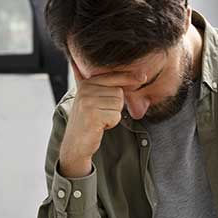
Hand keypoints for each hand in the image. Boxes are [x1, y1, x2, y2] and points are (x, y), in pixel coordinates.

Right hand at [58, 63, 145, 177]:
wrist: (74, 143)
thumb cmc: (87, 121)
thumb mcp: (90, 99)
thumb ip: (100, 85)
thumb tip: (124, 74)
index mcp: (86, 84)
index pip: (112, 76)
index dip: (129, 77)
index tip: (143, 76)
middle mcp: (85, 90)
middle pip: (118, 92)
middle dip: (115, 106)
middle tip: (101, 114)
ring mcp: (87, 102)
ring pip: (118, 104)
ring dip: (113, 115)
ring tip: (99, 119)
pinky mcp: (92, 114)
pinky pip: (116, 116)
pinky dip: (111, 123)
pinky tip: (99, 126)